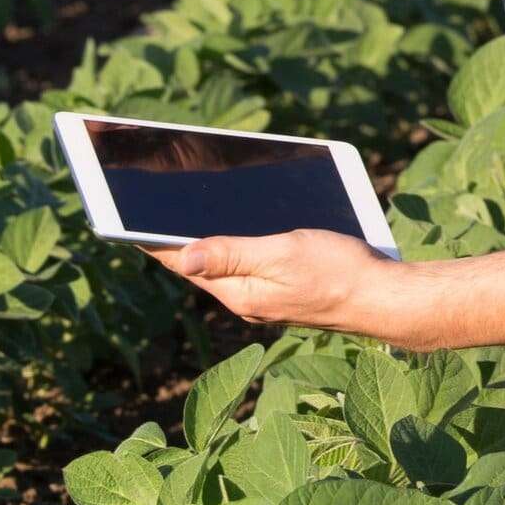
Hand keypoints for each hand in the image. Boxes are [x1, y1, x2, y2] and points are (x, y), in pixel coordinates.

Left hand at [144, 229, 432, 347]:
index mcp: (238, 292)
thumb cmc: (337, 272)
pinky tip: (230, 226)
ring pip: (219, 263)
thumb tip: (182, 257)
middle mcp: (243, 298)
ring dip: (199, 238)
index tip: (122, 217)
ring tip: (175, 210)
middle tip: (141, 205)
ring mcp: (261, 296)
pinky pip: (242, 264)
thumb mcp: (281, 255)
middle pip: (196, 263)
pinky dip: (228, 244)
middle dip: (170, 235)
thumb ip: (232, 254)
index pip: (181, 263)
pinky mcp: (279, 289)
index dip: (151, 238)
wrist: (382, 297)